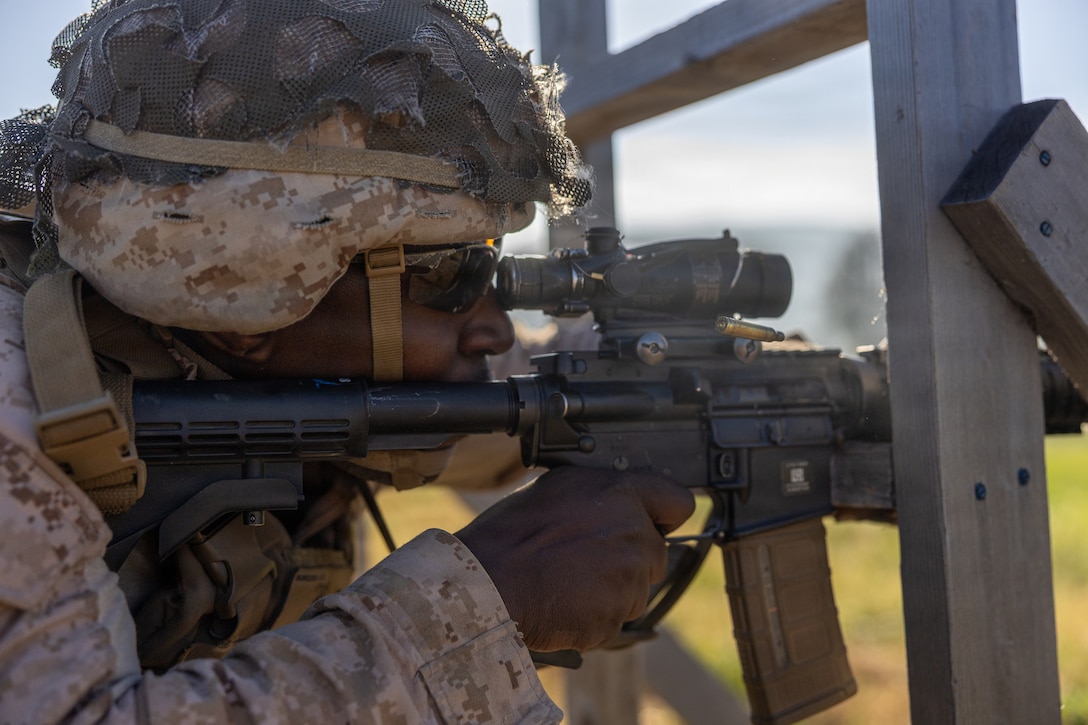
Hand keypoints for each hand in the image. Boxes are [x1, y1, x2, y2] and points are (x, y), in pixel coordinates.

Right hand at [455, 466, 694, 651]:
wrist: (488, 583)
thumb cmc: (511, 534)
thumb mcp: (558, 489)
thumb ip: (601, 495)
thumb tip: (616, 501)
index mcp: (621, 494)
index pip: (677, 502)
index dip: (663, 514)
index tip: (654, 522)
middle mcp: (634, 535)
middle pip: (655, 554)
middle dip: (629, 559)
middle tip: (585, 558)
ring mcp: (628, 580)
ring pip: (635, 591)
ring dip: (610, 591)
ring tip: (566, 580)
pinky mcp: (615, 618)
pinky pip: (613, 620)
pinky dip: (593, 617)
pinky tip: (562, 602)